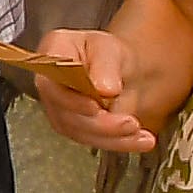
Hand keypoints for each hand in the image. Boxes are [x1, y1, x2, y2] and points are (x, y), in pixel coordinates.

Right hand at [31, 30, 161, 155]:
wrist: (116, 70)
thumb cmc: (106, 54)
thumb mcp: (109, 50)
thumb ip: (105, 66)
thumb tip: (105, 89)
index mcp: (52, 57)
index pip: (51, 84)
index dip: (71, 100)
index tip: (95, 107)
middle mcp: (50, 86)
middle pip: (67, 114)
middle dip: (100, 124)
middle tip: (129, 123)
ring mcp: (60, 109)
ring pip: (81, 133)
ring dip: (113, 138)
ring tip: (141, 135)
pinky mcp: (74, 127)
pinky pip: (94, 141)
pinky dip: (120, 143)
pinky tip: (141, 140)